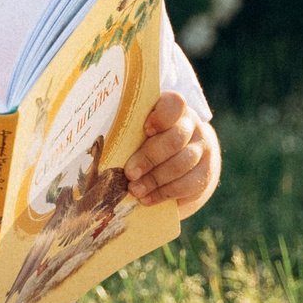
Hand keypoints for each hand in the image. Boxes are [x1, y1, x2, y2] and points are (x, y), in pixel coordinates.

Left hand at [125, 91, 216, 207]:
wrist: (183, 162)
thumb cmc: (148, 143)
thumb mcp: (139, 132)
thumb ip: (126, 133)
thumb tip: (97, 145)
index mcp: (173, 109)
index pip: (174, 104)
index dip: (161, 117)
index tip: (145, 130)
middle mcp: (191, 125)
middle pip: (176, 138)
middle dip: (150, 157)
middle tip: (130, 173)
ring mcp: (201, 149)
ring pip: (182, 163)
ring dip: (155, 179)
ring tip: (135, 190)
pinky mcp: (205, 173)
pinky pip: (189, 184)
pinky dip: (165, 193)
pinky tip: (147, 199)